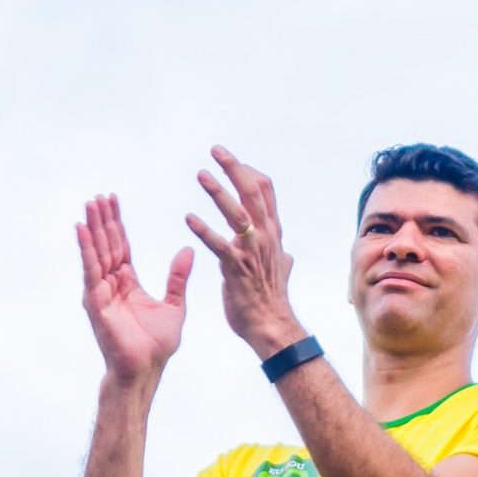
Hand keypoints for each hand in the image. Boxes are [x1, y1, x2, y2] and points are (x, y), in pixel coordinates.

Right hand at [77, 194, 191, 382]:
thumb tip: (187, 250)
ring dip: (93, 229)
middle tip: (99, 196)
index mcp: (128, 284)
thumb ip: (178, 278)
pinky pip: (91, 270)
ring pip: (97, 253)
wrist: (146, 370)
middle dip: (103, 220)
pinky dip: (86, 249)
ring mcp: (101, 293)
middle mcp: (111, 285)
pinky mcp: (96, 302)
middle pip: (106, 245)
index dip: (117, 224)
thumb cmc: (156, 346)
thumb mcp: (175, 305)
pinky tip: (82, 230)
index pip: (121, 247)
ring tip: (90, 205)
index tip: (113, 201)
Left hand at [184, 147, 306, 358]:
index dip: (249, 172)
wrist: (272, 326)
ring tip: (201, 174)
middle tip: (216, 150)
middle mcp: (265, 236)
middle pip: (253, 191)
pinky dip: (203, 229)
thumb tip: (289, 256)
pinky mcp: (236, 268)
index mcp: (272, 233)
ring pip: (237, 212)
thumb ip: (283, 260)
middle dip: (234, 168)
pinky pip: (218, 244)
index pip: (265, 191)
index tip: (233, 161)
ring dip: (218, 191)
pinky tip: (188, 218)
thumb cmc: (271, 300)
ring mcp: (251, 251)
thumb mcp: (281, 273)